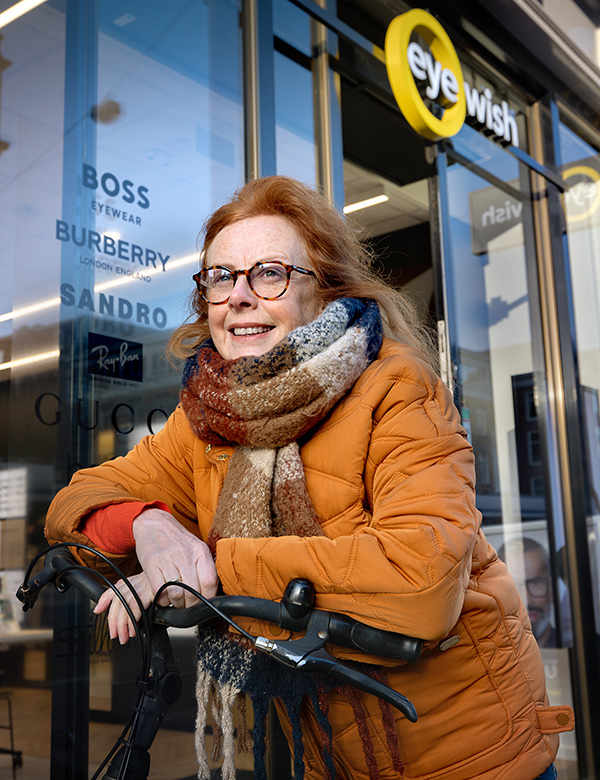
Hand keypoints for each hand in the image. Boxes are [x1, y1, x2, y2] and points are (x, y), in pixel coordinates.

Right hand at [94, 508, 218, 643]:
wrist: (154, 523)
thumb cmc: (177, 539)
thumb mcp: (197, 547)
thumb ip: (205, 567)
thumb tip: (213, 592)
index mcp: (200, 551)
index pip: (210, 582)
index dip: (208, 598)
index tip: (204, 604)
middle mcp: (186, 555)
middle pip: (193, 593)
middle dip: (191, 606)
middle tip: (188, 606)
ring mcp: (168, 560)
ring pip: (176, 595)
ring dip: (177, 604)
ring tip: (176, 601)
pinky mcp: (151, 565)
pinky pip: (159, 591)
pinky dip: (162, 600)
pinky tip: (164, 596)